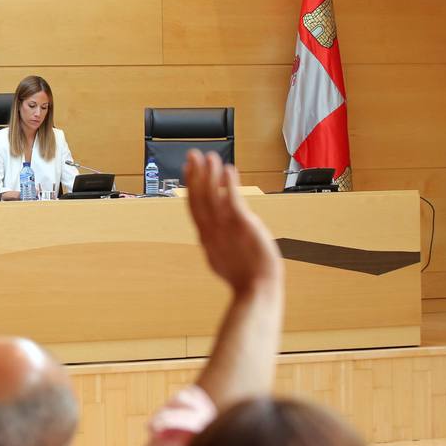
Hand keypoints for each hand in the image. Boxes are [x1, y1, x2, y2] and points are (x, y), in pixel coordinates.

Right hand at [185, 150, 281, 295]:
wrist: (256, 289)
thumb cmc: (244, 279)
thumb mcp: (222, 261)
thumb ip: (215, 246)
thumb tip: (210, 241)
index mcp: (206, 237)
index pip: (194, 206)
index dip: (191, 187)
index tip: (190, 171)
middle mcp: (211, 229)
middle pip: (199, 197)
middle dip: (195, 174)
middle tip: (192, 156)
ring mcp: (225, 226)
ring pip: (211, 195)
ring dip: (209, 174)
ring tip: (208, 156)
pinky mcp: (242, 225)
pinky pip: (231, 200)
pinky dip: (227, 184)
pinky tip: (227, 170)